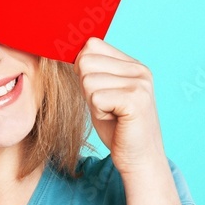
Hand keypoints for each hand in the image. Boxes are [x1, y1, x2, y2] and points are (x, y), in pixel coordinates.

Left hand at [73, 37, 165, 176]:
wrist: (139, 160)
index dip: (83, 69)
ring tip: (112, 115)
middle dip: (87, 89)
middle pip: (86, 61)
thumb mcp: (101, 94)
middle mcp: (139, 70)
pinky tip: (115, 121)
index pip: (92, 45)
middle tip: (107, 107)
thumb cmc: (119, 129)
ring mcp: (140, 84)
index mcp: (133, 65)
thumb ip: (91, 72)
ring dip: (94, 104)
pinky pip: (96, 98)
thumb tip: (65, 52)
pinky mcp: (136, 100)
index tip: (99, 92)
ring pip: (88, 81)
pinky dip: (99, 113)